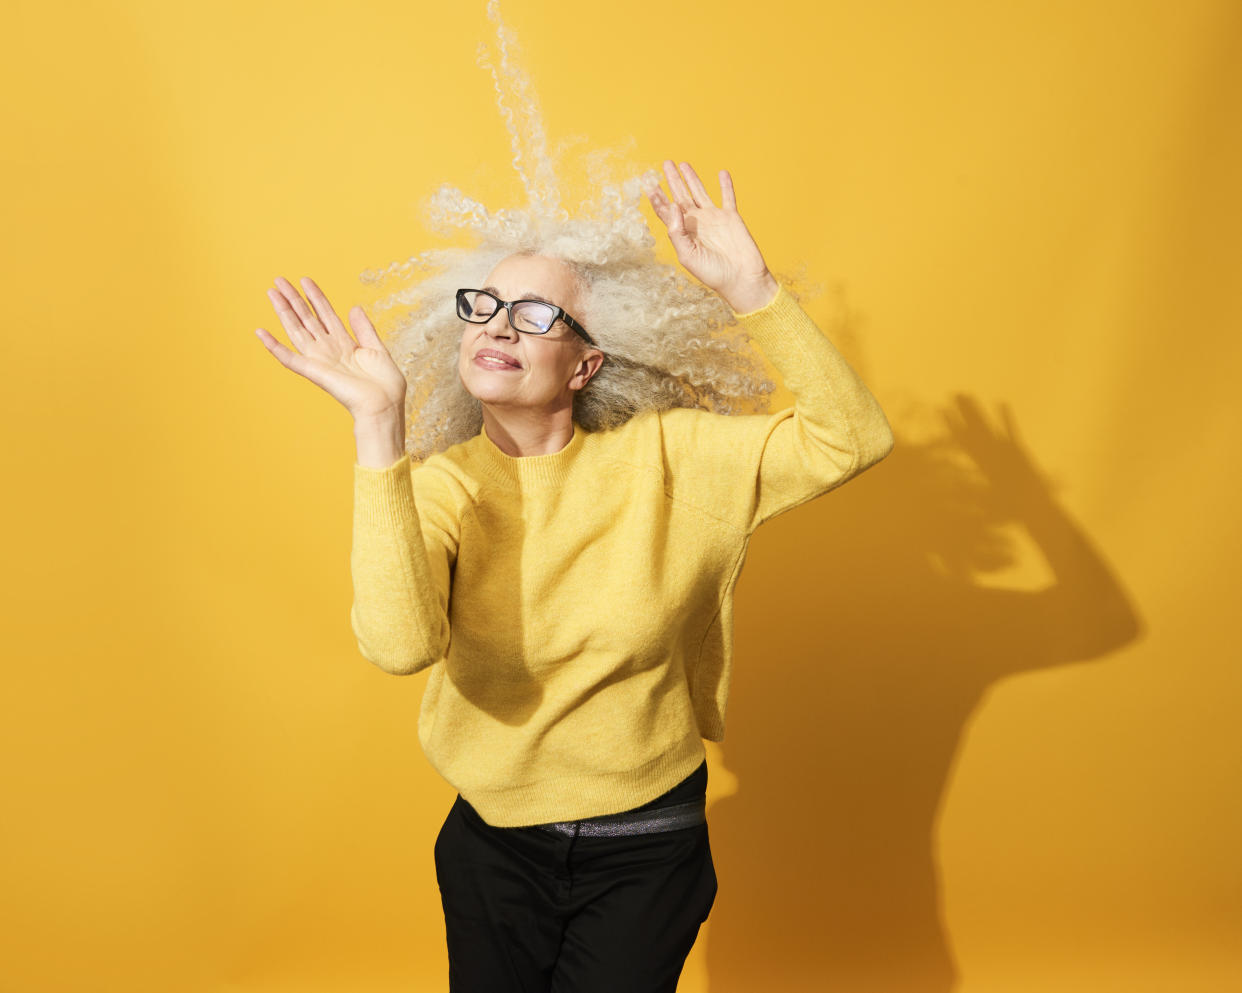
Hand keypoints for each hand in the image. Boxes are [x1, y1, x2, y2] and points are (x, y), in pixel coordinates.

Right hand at [254, 276, 407, 421]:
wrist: (384, 406)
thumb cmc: (385, 384)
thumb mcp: (377, 349)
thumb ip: (364, 328)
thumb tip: (353, 307)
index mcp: (345, 344)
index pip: (325, 314)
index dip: (315, 297)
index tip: (305, 280)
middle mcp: (329, 350)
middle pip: (307, 318)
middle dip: (294, 298)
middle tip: (279, 280)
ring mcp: (320, 360)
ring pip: (296, 330)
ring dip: (283, 311)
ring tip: (271, 292)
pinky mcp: (314, 372)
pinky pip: (289, 359)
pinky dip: (274, 347)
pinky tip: (261, 333)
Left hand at [646, 159, 777, 312]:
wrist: (741, 279)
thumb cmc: (712, 273)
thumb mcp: (688, 255)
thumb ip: (676, 232)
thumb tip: (672, 206)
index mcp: (683, 233)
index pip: (666, 211)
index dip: (656, 195)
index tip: (647, 179)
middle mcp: (697, 223)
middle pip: (680, 196)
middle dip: (671, 181)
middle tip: (664, 164)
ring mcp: (714, 219)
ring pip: (700, 192)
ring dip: (692, 178)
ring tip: (683, 163)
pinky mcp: (731, 218)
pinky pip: (727, 197)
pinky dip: (726, 185)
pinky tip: (722, 173)